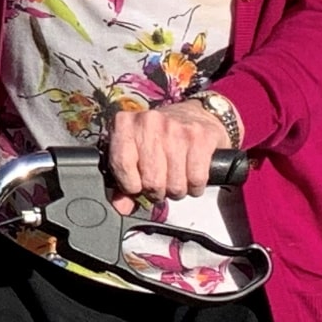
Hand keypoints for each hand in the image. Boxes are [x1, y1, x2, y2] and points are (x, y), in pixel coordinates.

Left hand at [105, 98, 230, 212]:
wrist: (196, 114)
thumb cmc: (160, 137)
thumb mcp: (136, 153)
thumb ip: (123, 183)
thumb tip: (121, 207)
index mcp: (126, 124)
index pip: (122, 165)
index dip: (131, 186)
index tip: (137, 185)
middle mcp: (149, 122)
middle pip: (151, 182)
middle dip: (157, 191)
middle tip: (161, 182)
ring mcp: (176, 129)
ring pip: (175, 185)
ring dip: (177, 190)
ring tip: (176, 178)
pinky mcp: (200, 137)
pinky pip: (196, 180)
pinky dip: (195, 187)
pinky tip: (191, 176)